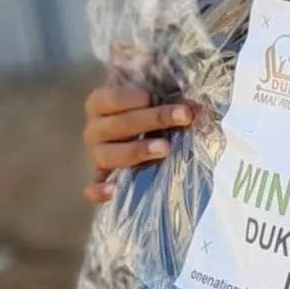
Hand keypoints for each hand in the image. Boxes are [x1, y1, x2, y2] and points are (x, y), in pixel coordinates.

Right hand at [81, 81, 194, 201]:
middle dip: (154, 119)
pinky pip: (94, 186)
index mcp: (100, 103)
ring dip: (136, 151)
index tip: (157, 97)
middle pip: (119, 124)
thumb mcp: (155, 96)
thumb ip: (167, 97)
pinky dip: (99, 190)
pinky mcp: (102, 175)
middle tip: (183, 117)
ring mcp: (96, 153)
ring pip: (107, 155)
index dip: (136, 98)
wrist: (136, 127)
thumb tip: (195, 109)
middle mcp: (94, 129)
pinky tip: (113, 191)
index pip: (112, 99)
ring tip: (165, 148)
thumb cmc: (148, 106)